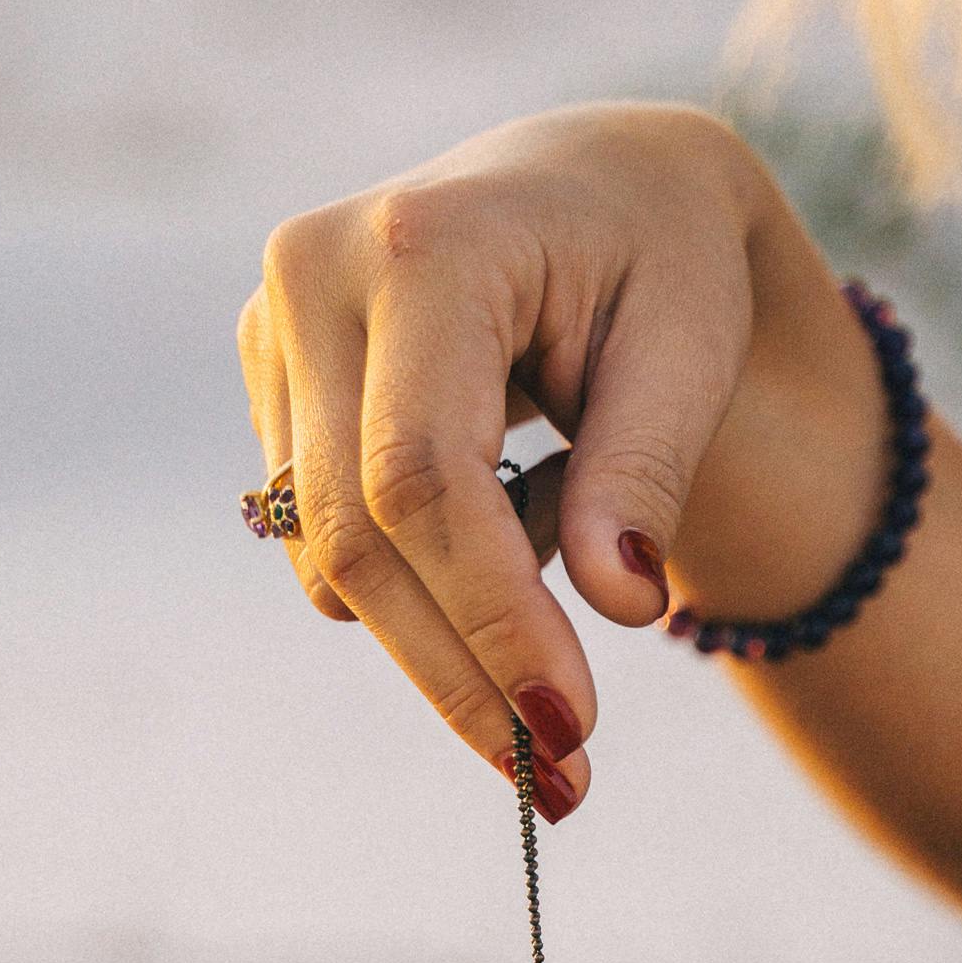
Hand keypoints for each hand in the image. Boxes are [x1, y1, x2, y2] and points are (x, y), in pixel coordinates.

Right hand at [237, 102, 878, 815]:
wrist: (596, 181)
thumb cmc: (662, 256)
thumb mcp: (692, 346)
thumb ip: (647, 470)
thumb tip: (617, 603)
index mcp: (424, 244)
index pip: (426, 478)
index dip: (491, 618)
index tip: (572, 728)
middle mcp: (315, 274)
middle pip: (360, 537)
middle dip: (462, 671)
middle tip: (559, 781)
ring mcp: (274, 328)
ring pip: (332, 558)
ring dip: (446, 637)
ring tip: (565, 614)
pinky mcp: (269, 380)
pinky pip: (329, 538)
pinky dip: (421, 585)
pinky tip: (508, 537)